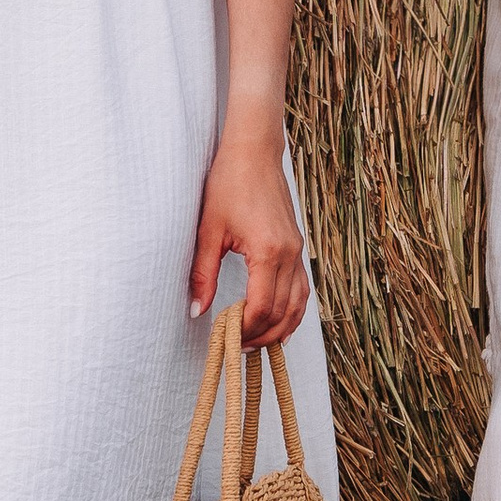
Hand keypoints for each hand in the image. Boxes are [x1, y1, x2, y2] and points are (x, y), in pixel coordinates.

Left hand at [190, 121, 310, 345]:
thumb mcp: (209, 230)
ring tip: (259, 342)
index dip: (246, 329)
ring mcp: (298, 250)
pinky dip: (293, 309)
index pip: (262, 307)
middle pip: (284, 311)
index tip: (228, 339)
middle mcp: (290, 254)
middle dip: (263, 335)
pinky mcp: (297, 245)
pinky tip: (279, 319)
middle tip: (240, 348)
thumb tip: (197, 311)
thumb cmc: (229, 184)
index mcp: (269, 251)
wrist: (254, 153)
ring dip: (282, 327)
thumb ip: (203, 274)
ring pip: (300, 303)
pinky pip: (302, 287)